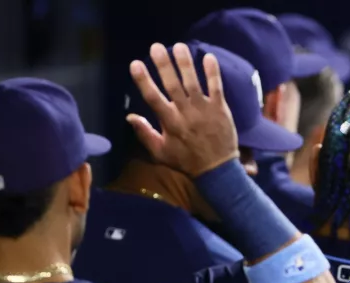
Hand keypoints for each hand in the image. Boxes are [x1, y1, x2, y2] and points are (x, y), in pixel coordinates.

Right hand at [128, 42, 239, 176]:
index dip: (143, 80)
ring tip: (179, 46)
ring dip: (185, 63)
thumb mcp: (160, 153)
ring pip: (193, 82)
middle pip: (172, 85)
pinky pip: (216, 87)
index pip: (153, 97)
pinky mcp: (220, 108)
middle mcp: (185, 112)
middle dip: (164, 65)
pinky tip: (208, 56)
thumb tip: (129, 116)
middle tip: (156, 46)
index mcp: (169, 122)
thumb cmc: (186, 161)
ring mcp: (204, 109)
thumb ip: (145, 133)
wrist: (217, 169)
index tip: (136, 64)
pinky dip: (213, 72)